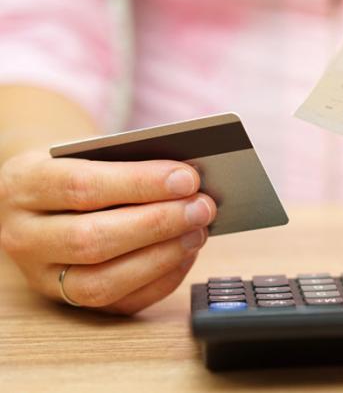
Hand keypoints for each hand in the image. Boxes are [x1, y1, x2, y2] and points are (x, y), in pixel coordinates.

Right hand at [0, 151, 216, 313]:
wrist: (44, 198)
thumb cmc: (78, 169)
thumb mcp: (88, 153)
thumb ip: (130, 163)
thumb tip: (189, 180)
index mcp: (24, 186)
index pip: (82, 187)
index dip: (140, 184)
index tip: (187, 179)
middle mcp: (24, 237)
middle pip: (92, 240)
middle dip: (157, 224)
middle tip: (202, 207)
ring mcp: (43, 277)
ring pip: (102, 282)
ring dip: (161, 257)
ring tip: (199, 231)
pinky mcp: (69, 303)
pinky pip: (119, 304)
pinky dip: (161, 280)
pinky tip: (186, 254)